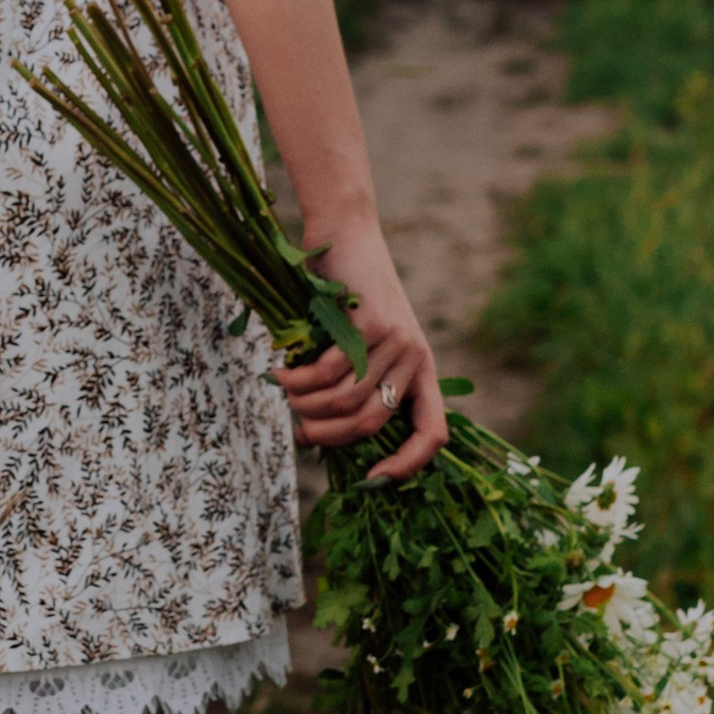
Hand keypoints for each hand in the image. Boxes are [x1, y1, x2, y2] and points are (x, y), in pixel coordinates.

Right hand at [275, 219, 447, 482]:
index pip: (434, 433)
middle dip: (329, 436)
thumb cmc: (345, 296)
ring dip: (307, 406)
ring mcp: (396, 340)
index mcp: (422, 371)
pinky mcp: (370, 322)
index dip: (409, 465)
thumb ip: (356, 384)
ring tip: (284, 393)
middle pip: (372, 422)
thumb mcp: (361, 345)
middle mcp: (416, 359)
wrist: (346, 234)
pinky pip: (330, 370)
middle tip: (299, 431)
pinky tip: (280, 372)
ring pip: (347, 399)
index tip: (371, 479)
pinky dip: (298, 379)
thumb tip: (323, 435)